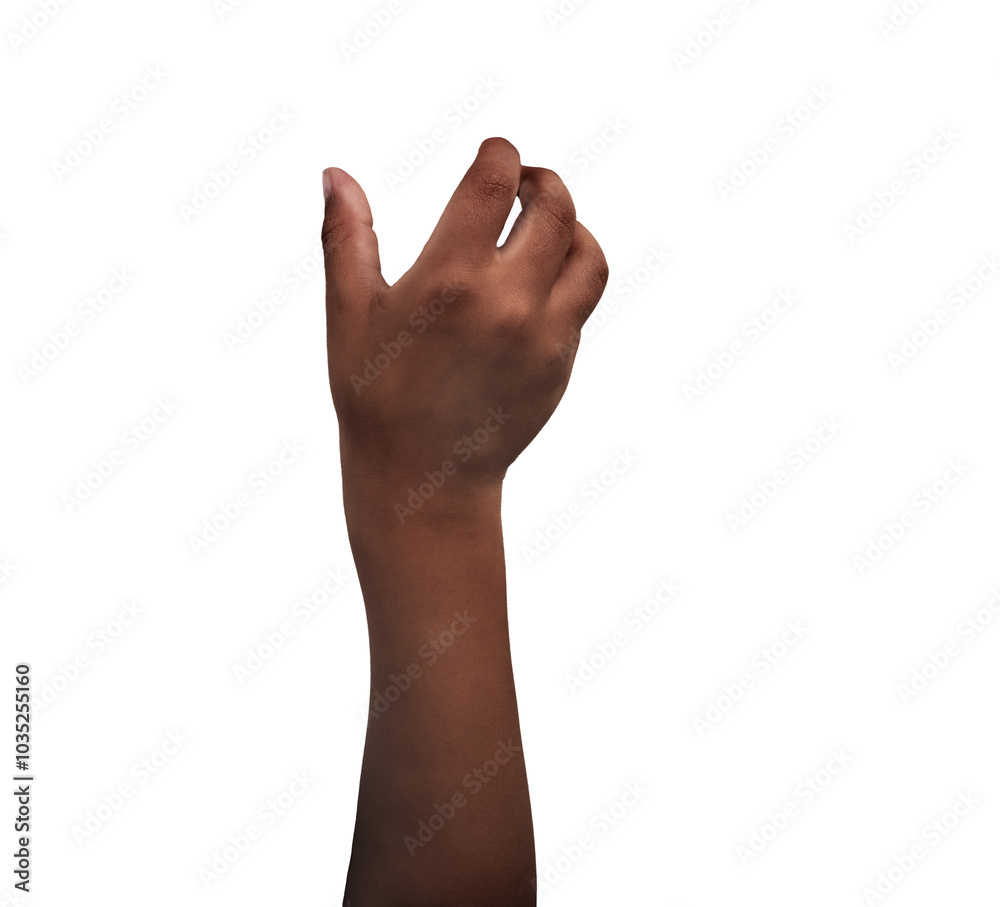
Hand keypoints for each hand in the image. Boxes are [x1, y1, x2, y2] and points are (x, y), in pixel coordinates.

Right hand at [321, 137, 607, 496]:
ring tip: (545, 226)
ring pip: (588, 254)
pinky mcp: (561, 364)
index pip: (497, 181)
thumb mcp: (349, 314)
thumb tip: (335, 175)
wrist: (423, 479)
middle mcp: (508, 302)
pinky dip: (572, 273)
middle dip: (541, 180)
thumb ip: (347, 237)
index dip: (501, 152)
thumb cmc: (376, 397)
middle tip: (523, 181)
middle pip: (557, 208)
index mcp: (451, 279)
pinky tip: (539, 279)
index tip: (494, 153)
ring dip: (573, 226)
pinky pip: (583, 301)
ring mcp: (544, 335)